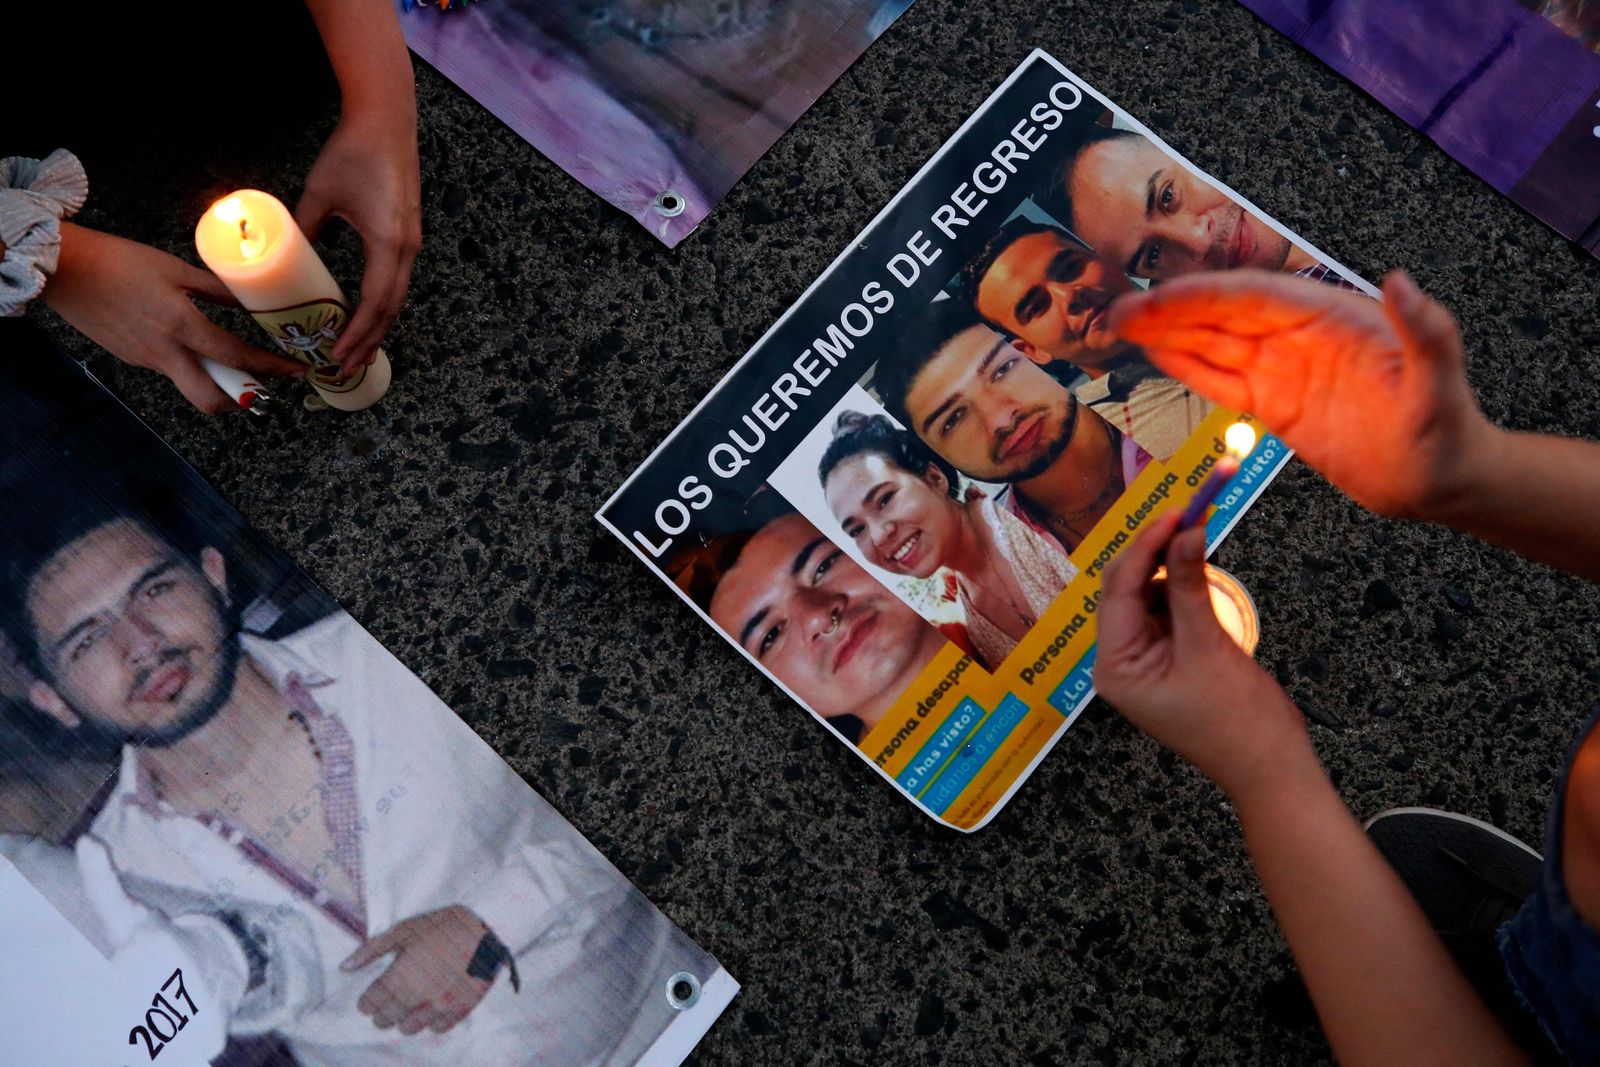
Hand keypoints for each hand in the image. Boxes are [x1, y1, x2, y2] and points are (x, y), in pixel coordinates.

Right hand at [41, 223, 304, 413]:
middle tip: (263, 384)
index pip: (236, 357)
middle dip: (243, 400)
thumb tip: (251, 299)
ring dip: (218, 383)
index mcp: (180, 325)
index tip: (296, 370)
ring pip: (191, 387)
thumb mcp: (175, 269)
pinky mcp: (132, 359)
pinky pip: (171, 371)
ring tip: (234, 362)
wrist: (62, 269)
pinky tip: (194, 344)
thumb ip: (216, 289)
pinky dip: (190, 365)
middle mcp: (164, 352)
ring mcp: (146, 360)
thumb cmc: (117, 260)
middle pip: (211, 400)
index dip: (271, 367)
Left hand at [295, 97, 420, 376]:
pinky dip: (381, 306)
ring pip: (395, 298)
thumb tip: (281, 259)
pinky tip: (366, 316)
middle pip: (390, 309)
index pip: (374, 301)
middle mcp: (406, 248)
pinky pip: (395, 281)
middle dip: (368, 341)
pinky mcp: (407, 235)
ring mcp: (410, 242)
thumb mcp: (319, 193)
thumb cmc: (354, 151)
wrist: (387, 119)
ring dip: (376, 327)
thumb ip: (303, 228)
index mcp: (387, 242)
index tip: (336, 355)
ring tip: (355, 351)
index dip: (357, 333)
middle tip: (343, 366)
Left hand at [341, 905, 495, 1035]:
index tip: (371, 997)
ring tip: (411, 1004)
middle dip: (383, 1012)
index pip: (370, 1004)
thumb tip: (344, 968)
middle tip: (390, 999)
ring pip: (409, 1028)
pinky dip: (431, 1021)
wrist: (485, 928)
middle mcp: (415, 997)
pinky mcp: (459, 1010)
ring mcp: (438, 1006)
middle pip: (386, 1019)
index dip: (368, 1001)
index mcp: (398, 977)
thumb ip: (371, 950)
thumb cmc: (441, 925)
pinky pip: (437, 1028)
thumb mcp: (403, 930)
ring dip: (405, 1019)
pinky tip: (433, 1007)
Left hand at [1094, 511, 1317, 803]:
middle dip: (1154, 550)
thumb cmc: (1239, 722)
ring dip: (1168, 564)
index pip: (1118, 591)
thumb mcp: (1209, 644)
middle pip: (1125, 588)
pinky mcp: (1167, 659)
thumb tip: (1185, 531)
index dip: (1145, 546)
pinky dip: (1179, 586)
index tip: (1175, 512)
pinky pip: (1165, 610)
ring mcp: (1142, 662)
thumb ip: (1189, 585)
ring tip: (1196, 532)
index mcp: (1114, 667)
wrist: (1272, 768)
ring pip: (1145, 595)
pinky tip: (1197, 565)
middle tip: (1189, 512)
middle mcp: (1118, 663)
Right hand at [1109, 269, 1496, 521]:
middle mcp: (1301, 336)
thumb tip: (1400, 280)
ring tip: (1118, 328)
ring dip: (1165, 333)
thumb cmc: (1448, 432)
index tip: (1156, 298)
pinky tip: (1154, 356)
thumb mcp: (1440, 384)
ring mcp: (1284, 369)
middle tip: (1115, 312)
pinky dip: (1186, 367)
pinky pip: (1222, 380)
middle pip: (1222, 313)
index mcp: (1332, 318)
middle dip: (1167, 310)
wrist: (1440, 481)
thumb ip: (1425, 331)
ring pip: (1213, 343)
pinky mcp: (1275, 404)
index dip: (1202, 295)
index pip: (1254, 296)